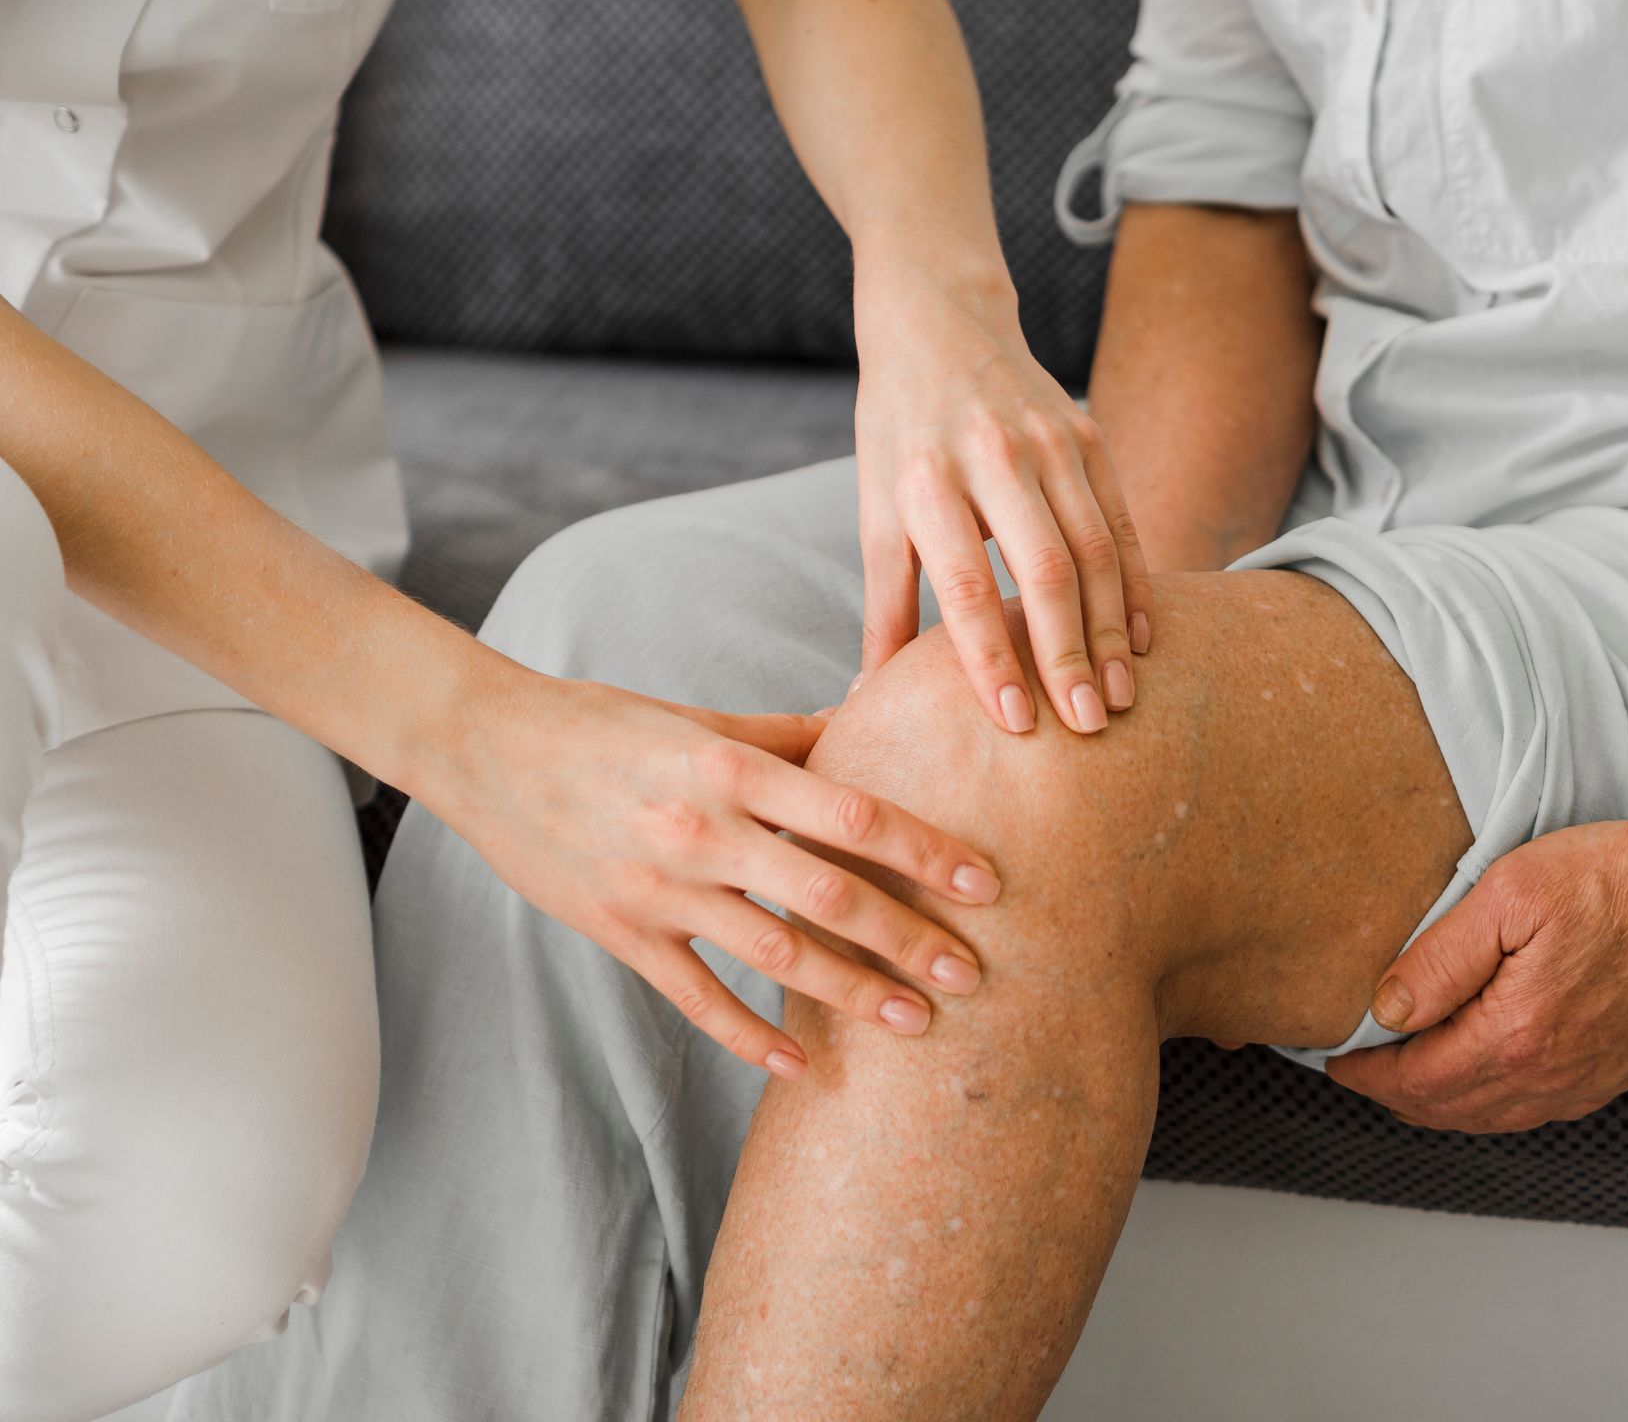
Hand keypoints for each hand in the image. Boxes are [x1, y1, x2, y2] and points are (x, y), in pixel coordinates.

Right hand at [428, 668, 1002, 1077]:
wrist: (484, 748)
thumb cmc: (601, 725)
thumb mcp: (699, 721)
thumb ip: (788, 736)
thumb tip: (870, 718)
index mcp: (730, 769)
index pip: (851, 815)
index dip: (924, 852)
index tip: (984, 884)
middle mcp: (702, 832)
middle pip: (829, 897)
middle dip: (908, 940)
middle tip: (973, 975)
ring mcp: (660, 890)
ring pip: (775, 957)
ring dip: (851, 995)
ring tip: (915, 1024)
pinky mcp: (622, 933)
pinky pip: (697, 999)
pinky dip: (751, 1038)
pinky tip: (802, 1065)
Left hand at [852, 264, 1151, 733]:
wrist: (940, 320)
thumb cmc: (899, 431)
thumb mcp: (876, 508)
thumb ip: (883, 604)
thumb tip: (866, 697)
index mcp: (926, 482)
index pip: (965, 585)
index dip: (991, 657)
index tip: (1015, 723)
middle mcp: (992, 458)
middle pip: (1044, 571)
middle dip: (1068, 655)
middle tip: (1087, 726)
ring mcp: (1049, 442)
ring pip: (1094, 550)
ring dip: (1110, 631)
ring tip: (1119, 698)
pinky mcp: (1089, 435)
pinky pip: (1122, 522)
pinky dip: (1135, 584)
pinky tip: (1141, 639)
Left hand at [1325, 810, 1627, 1132]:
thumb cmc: (1616, 879)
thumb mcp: (1507, 897)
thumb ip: (1439, 961)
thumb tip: (1386, 1012)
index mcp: (1516, 1037)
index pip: (1418, 1079)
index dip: (1368, 1074)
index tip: (1335, 1062)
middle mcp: (1557, 1075)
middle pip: (1453, 1109)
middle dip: (1398, 1096)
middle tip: (1361, 1073)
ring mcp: (1595, 1079)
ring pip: (1499, 1116)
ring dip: (1446, 1105)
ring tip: (1409, 1081)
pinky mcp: (1623, 1068)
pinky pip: (1544, 1106)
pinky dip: (1497, 1103)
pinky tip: (1484, 1078)